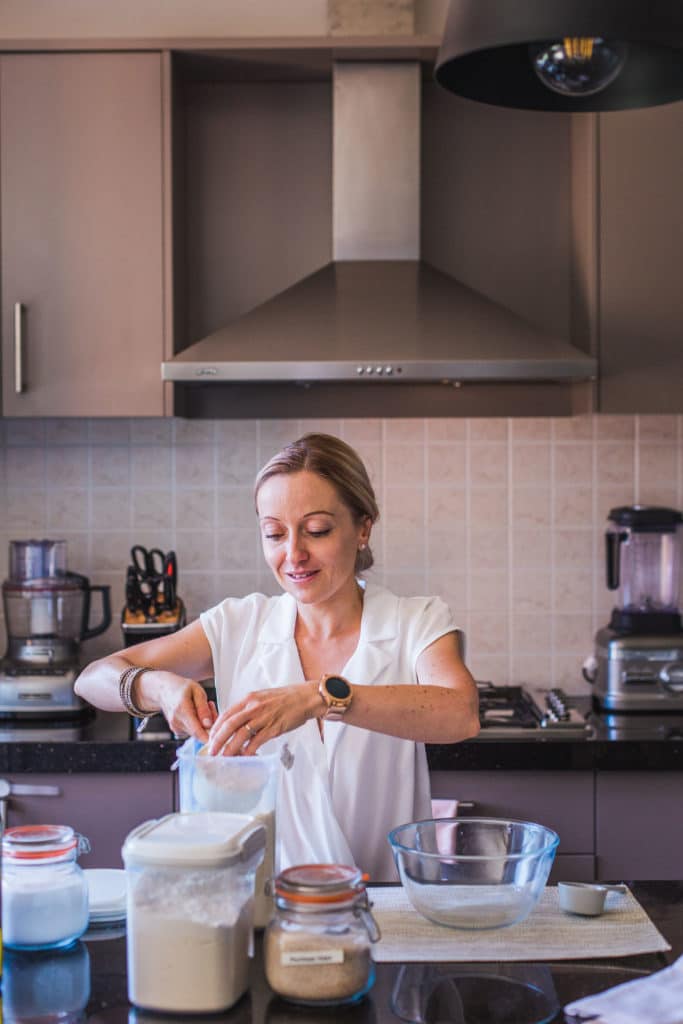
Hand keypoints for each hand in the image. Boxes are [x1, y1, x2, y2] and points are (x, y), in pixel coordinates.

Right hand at [150, 672, 217, 742]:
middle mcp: (177, 721)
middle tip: (210, 706)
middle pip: (200, 732)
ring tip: (202, 707)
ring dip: (204, 723)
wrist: (164, 690)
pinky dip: (197, 724)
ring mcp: (175, 727)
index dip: (209, 737)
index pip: (197, 731)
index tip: (219, 734)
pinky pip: (192, 731)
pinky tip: (196, 713)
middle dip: (210, 723)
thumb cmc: (181, 688)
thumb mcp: (197, 691)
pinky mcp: (176, 731)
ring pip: (197, 732)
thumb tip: (209, 725)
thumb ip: (203, 708)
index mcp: (182, 710)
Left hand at [206, 682, 321, 755]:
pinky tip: (245, 756)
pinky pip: (257, 741)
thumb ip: (249, 708)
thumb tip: (236, 723)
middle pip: (229, 725)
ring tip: (224, 758)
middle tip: (212, 752)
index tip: (210, 739)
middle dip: (218, 740)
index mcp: (249, 699)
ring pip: (241, 735)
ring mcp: (264, 717)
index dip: (216, 728)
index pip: (226, 714)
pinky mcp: (274, 728)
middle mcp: (254, 707)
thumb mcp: (262, 698)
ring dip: (230, 748)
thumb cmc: (285, 698)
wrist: (305, 698)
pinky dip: (249, 750)